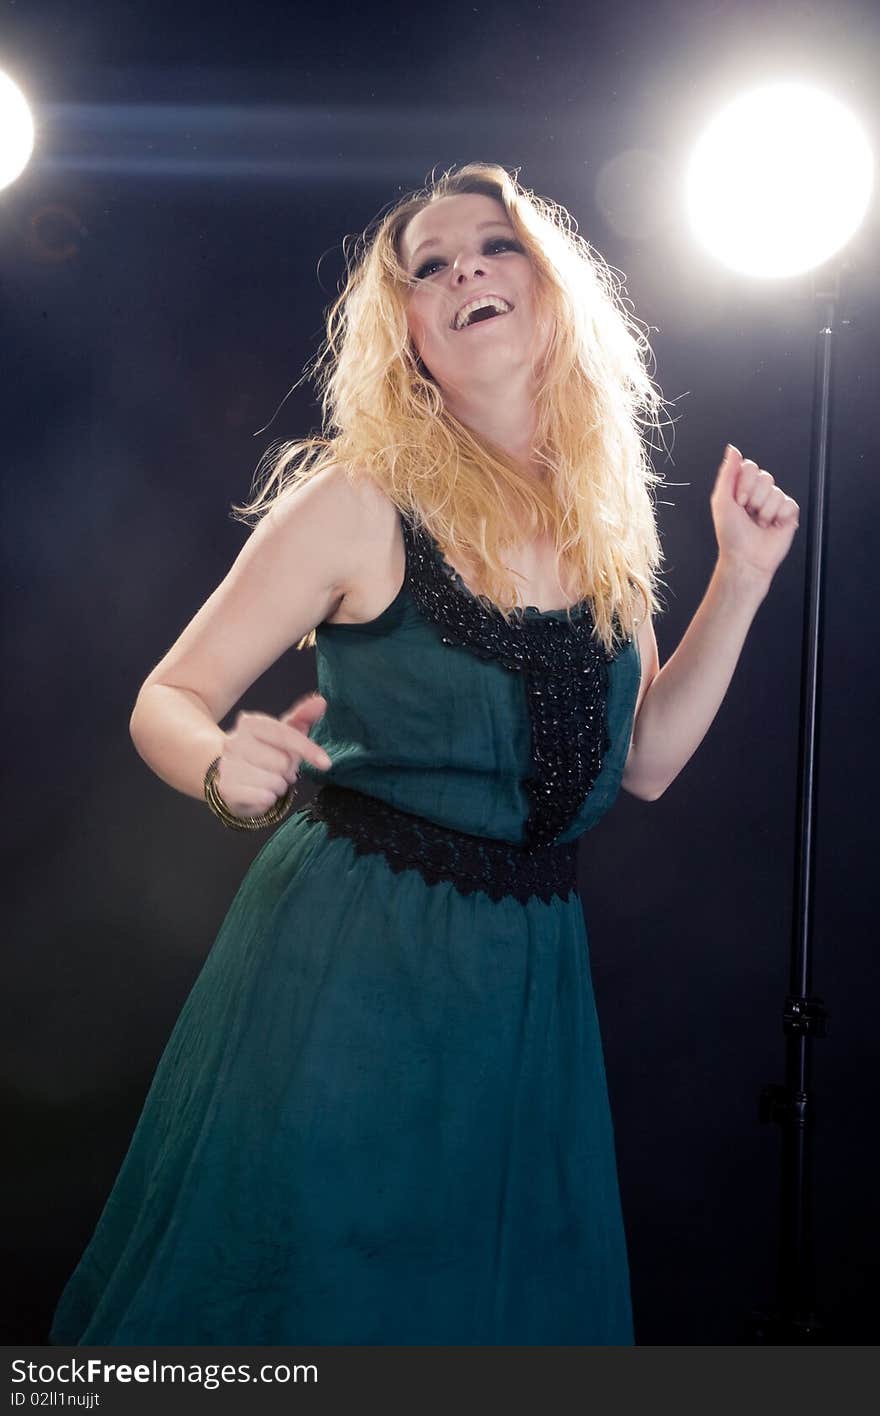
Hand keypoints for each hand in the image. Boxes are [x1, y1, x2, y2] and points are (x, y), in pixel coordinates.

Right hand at [215, 692, 331, 817]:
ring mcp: (228, 766)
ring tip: (268, 781)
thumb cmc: (264, 753)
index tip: (326, 763)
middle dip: (288, 770)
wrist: (230, 775)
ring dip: (278, 786)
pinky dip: (268, 799)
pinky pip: (264, 798)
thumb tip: (321, 701)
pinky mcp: (227, 789)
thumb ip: (303, 716)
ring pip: (274, 782)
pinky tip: (259, 792)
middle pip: (282, 762)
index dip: (308, 750)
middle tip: (279, 770)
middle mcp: (234, 741)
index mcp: (250, 724)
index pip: (285, 735)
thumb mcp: (283, 733)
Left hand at [711, 444, 800, 583]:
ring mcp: (774, 503)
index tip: (738, 501)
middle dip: (754, 498)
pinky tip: (771, 526)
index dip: (745, 483)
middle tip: (748, 513)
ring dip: (764, 511)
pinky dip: (778, 516)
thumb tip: (733, 450)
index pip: (750, 467)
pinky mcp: (788, 514)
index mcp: (742, 488)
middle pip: (765, 477)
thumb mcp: (721, 500)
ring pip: (776, 492)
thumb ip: (727, 473)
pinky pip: (789, 503)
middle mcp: (758, 494)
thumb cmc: (731, 535)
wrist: (745, 559)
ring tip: (758, 523)